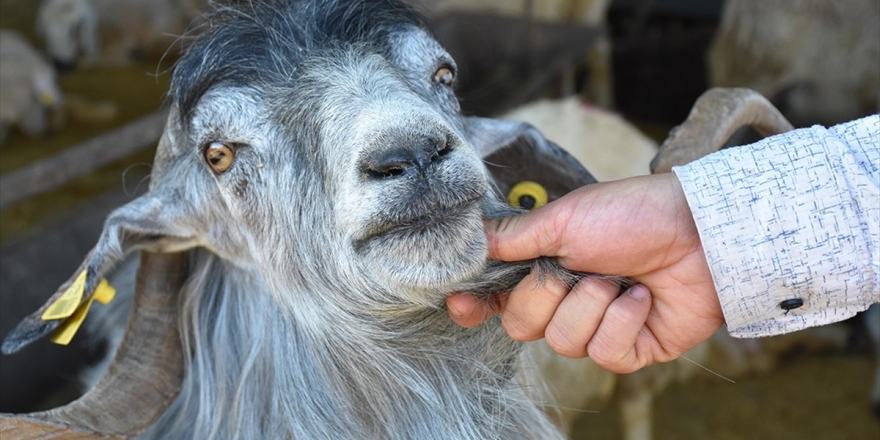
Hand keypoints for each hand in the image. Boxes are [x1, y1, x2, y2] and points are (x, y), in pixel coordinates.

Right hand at [448, 173, 723, 372]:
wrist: (700, 231)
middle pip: (523, 326)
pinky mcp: (631, 348)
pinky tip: (642, 298)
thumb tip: (471, 242)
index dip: (477, 305)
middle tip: (576, 269)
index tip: (464, 304)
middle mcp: (566, 300)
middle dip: (547, 297)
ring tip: (619, 279)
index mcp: (544, 266)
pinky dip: (623, 322)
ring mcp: (598, 326)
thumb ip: (514, 236)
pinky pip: (605, 354)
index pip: (498, 298)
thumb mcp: (565, 218)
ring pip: (563, 342)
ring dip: (592, 306)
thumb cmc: (632, 215)